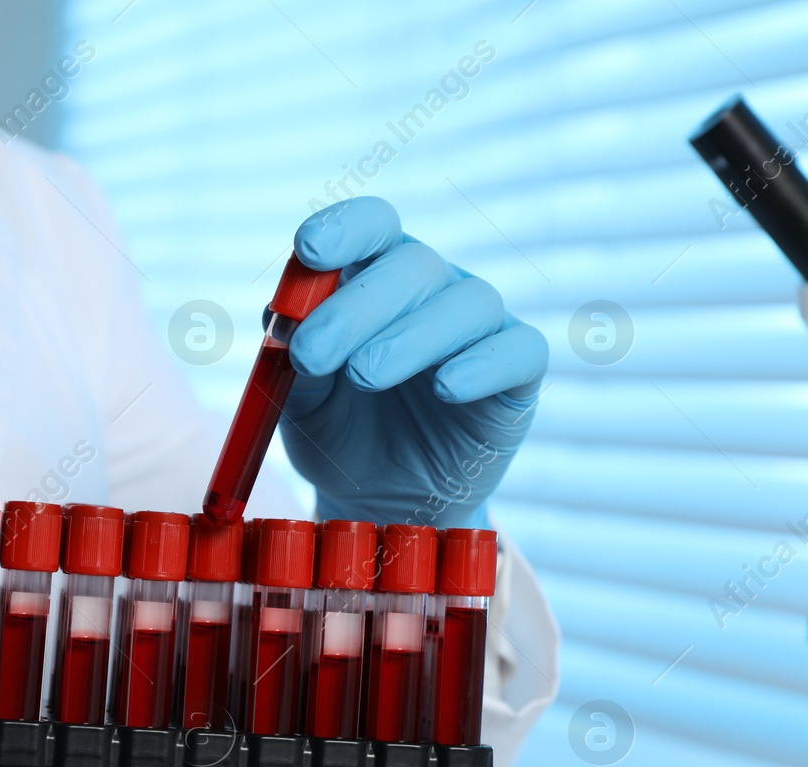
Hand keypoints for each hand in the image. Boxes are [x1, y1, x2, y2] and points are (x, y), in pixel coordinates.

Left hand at [280, 197, 547, 528]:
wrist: (382, 501)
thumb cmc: (341, 432)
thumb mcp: (302, 398)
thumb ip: (295, 354)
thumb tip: (289, 319)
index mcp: (376, 274)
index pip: (371, 225)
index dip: (344, 228)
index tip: (310, 251)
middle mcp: (434, 287)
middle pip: (413, 264)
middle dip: (357, 307)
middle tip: (313, 355)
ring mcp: (481, 327)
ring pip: (467, 303)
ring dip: (411, 337)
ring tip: (365, 376)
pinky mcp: (518, 372)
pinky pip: (517, 351)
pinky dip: (483, 364)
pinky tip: (446, 387)